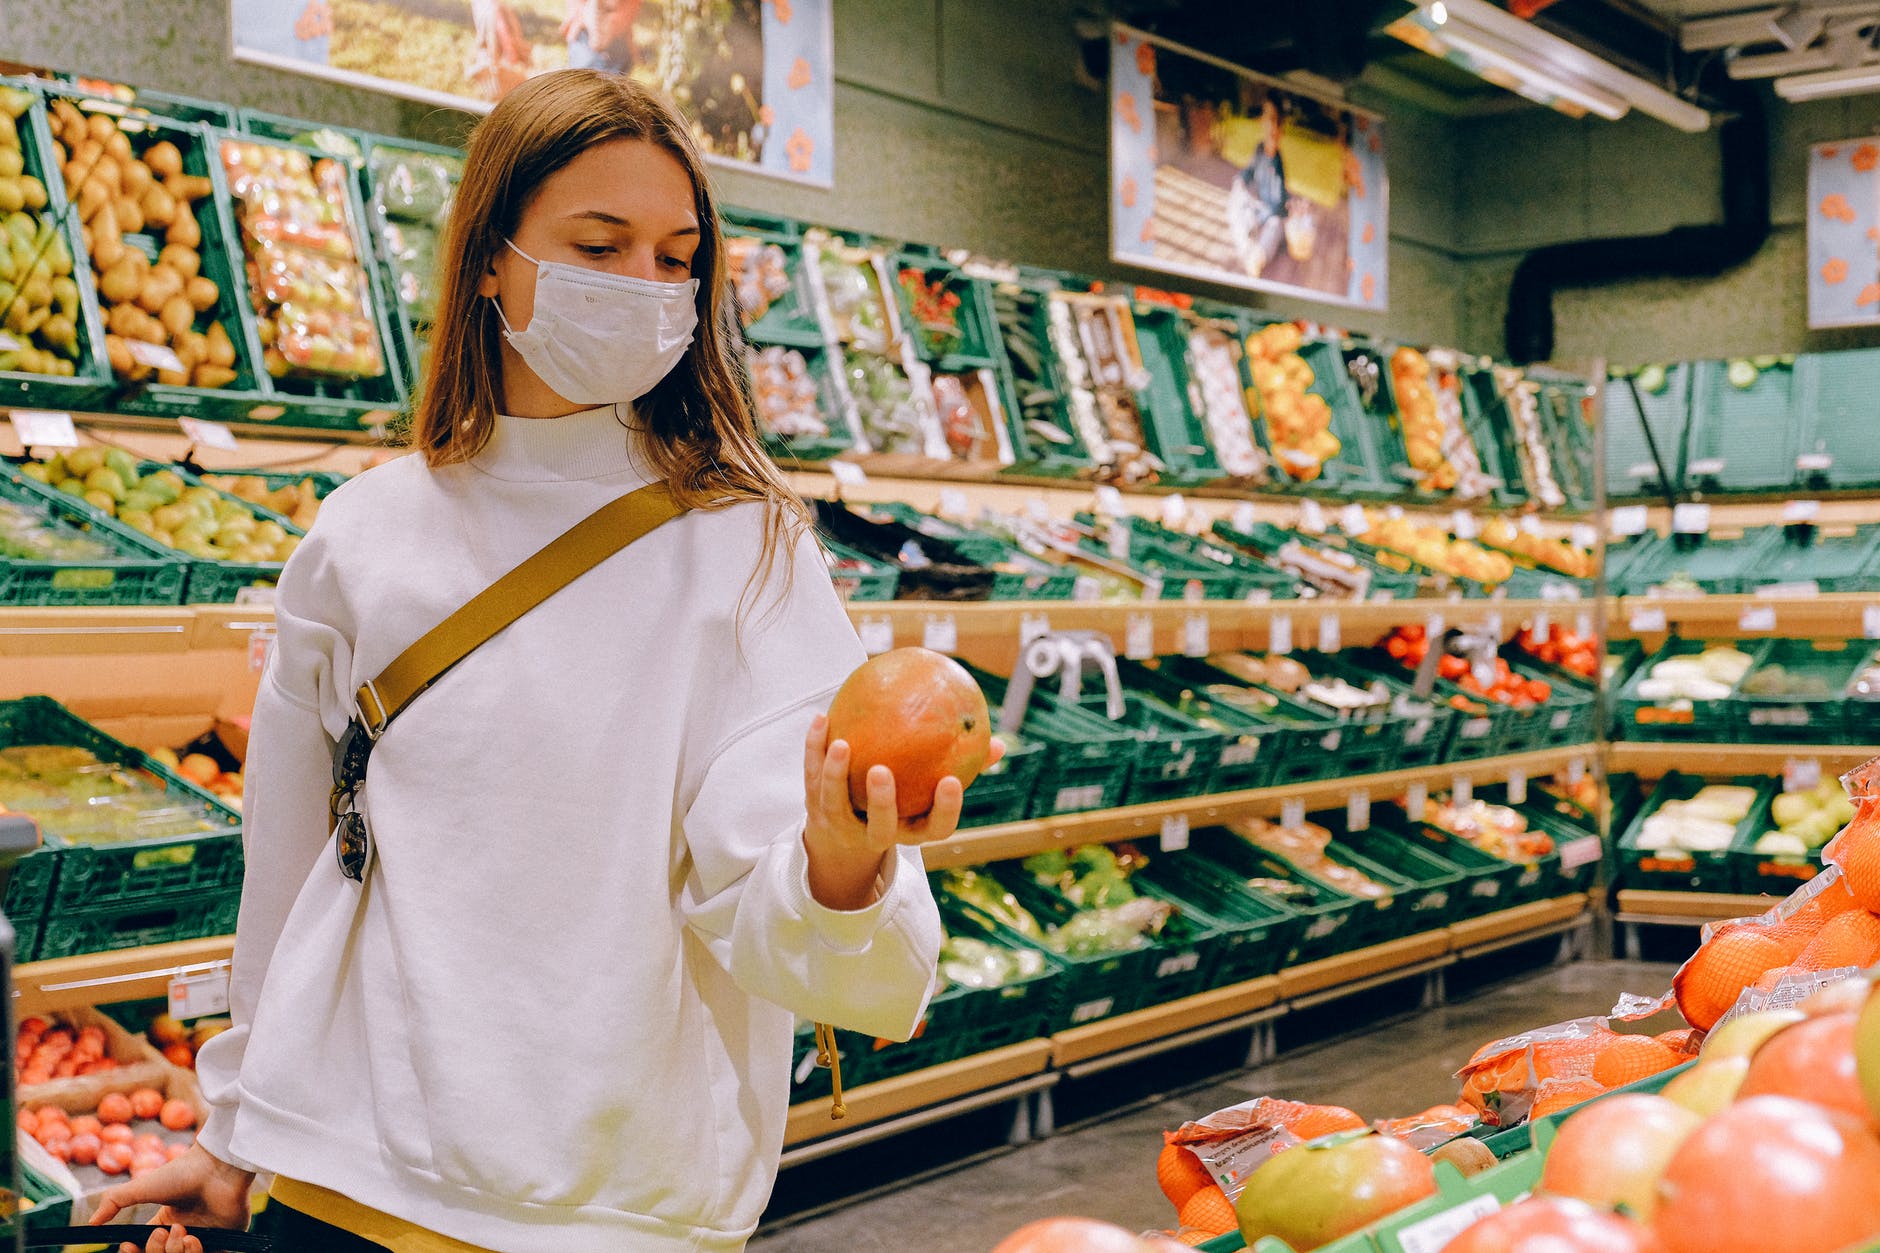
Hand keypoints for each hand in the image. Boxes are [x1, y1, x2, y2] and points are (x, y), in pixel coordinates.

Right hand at [90, 1144, 253, 1252]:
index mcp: (165, 1225)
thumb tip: (90, 1224)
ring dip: (175, 1252)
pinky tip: (194, 1239)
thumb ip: (113, 1203)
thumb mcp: (140, 1188)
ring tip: (182, 1232)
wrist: (217, 1167)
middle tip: (164, 1232)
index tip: (129, 1246)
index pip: (144, 1252)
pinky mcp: (224, 1242)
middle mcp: (183, 1234)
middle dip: (156, 1250)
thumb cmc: (181, 1173)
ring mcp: (204, 1239)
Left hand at [801, 714, 1004, 909]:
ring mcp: (843, 824)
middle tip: (881, 770)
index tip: (950, 781)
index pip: (935, 829)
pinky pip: (812, 776)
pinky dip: (814, 747)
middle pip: (881, 827)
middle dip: (881, 801)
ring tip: (841, 742)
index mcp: (910, 830)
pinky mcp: (816, 808)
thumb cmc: (903, 804)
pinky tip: (822, 716)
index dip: (944, 809)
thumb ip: (963, 768)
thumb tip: (999, 743)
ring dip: (835, 774)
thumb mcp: (930, 793)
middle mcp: (877, 833)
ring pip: (836, 803)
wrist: (843, 838)